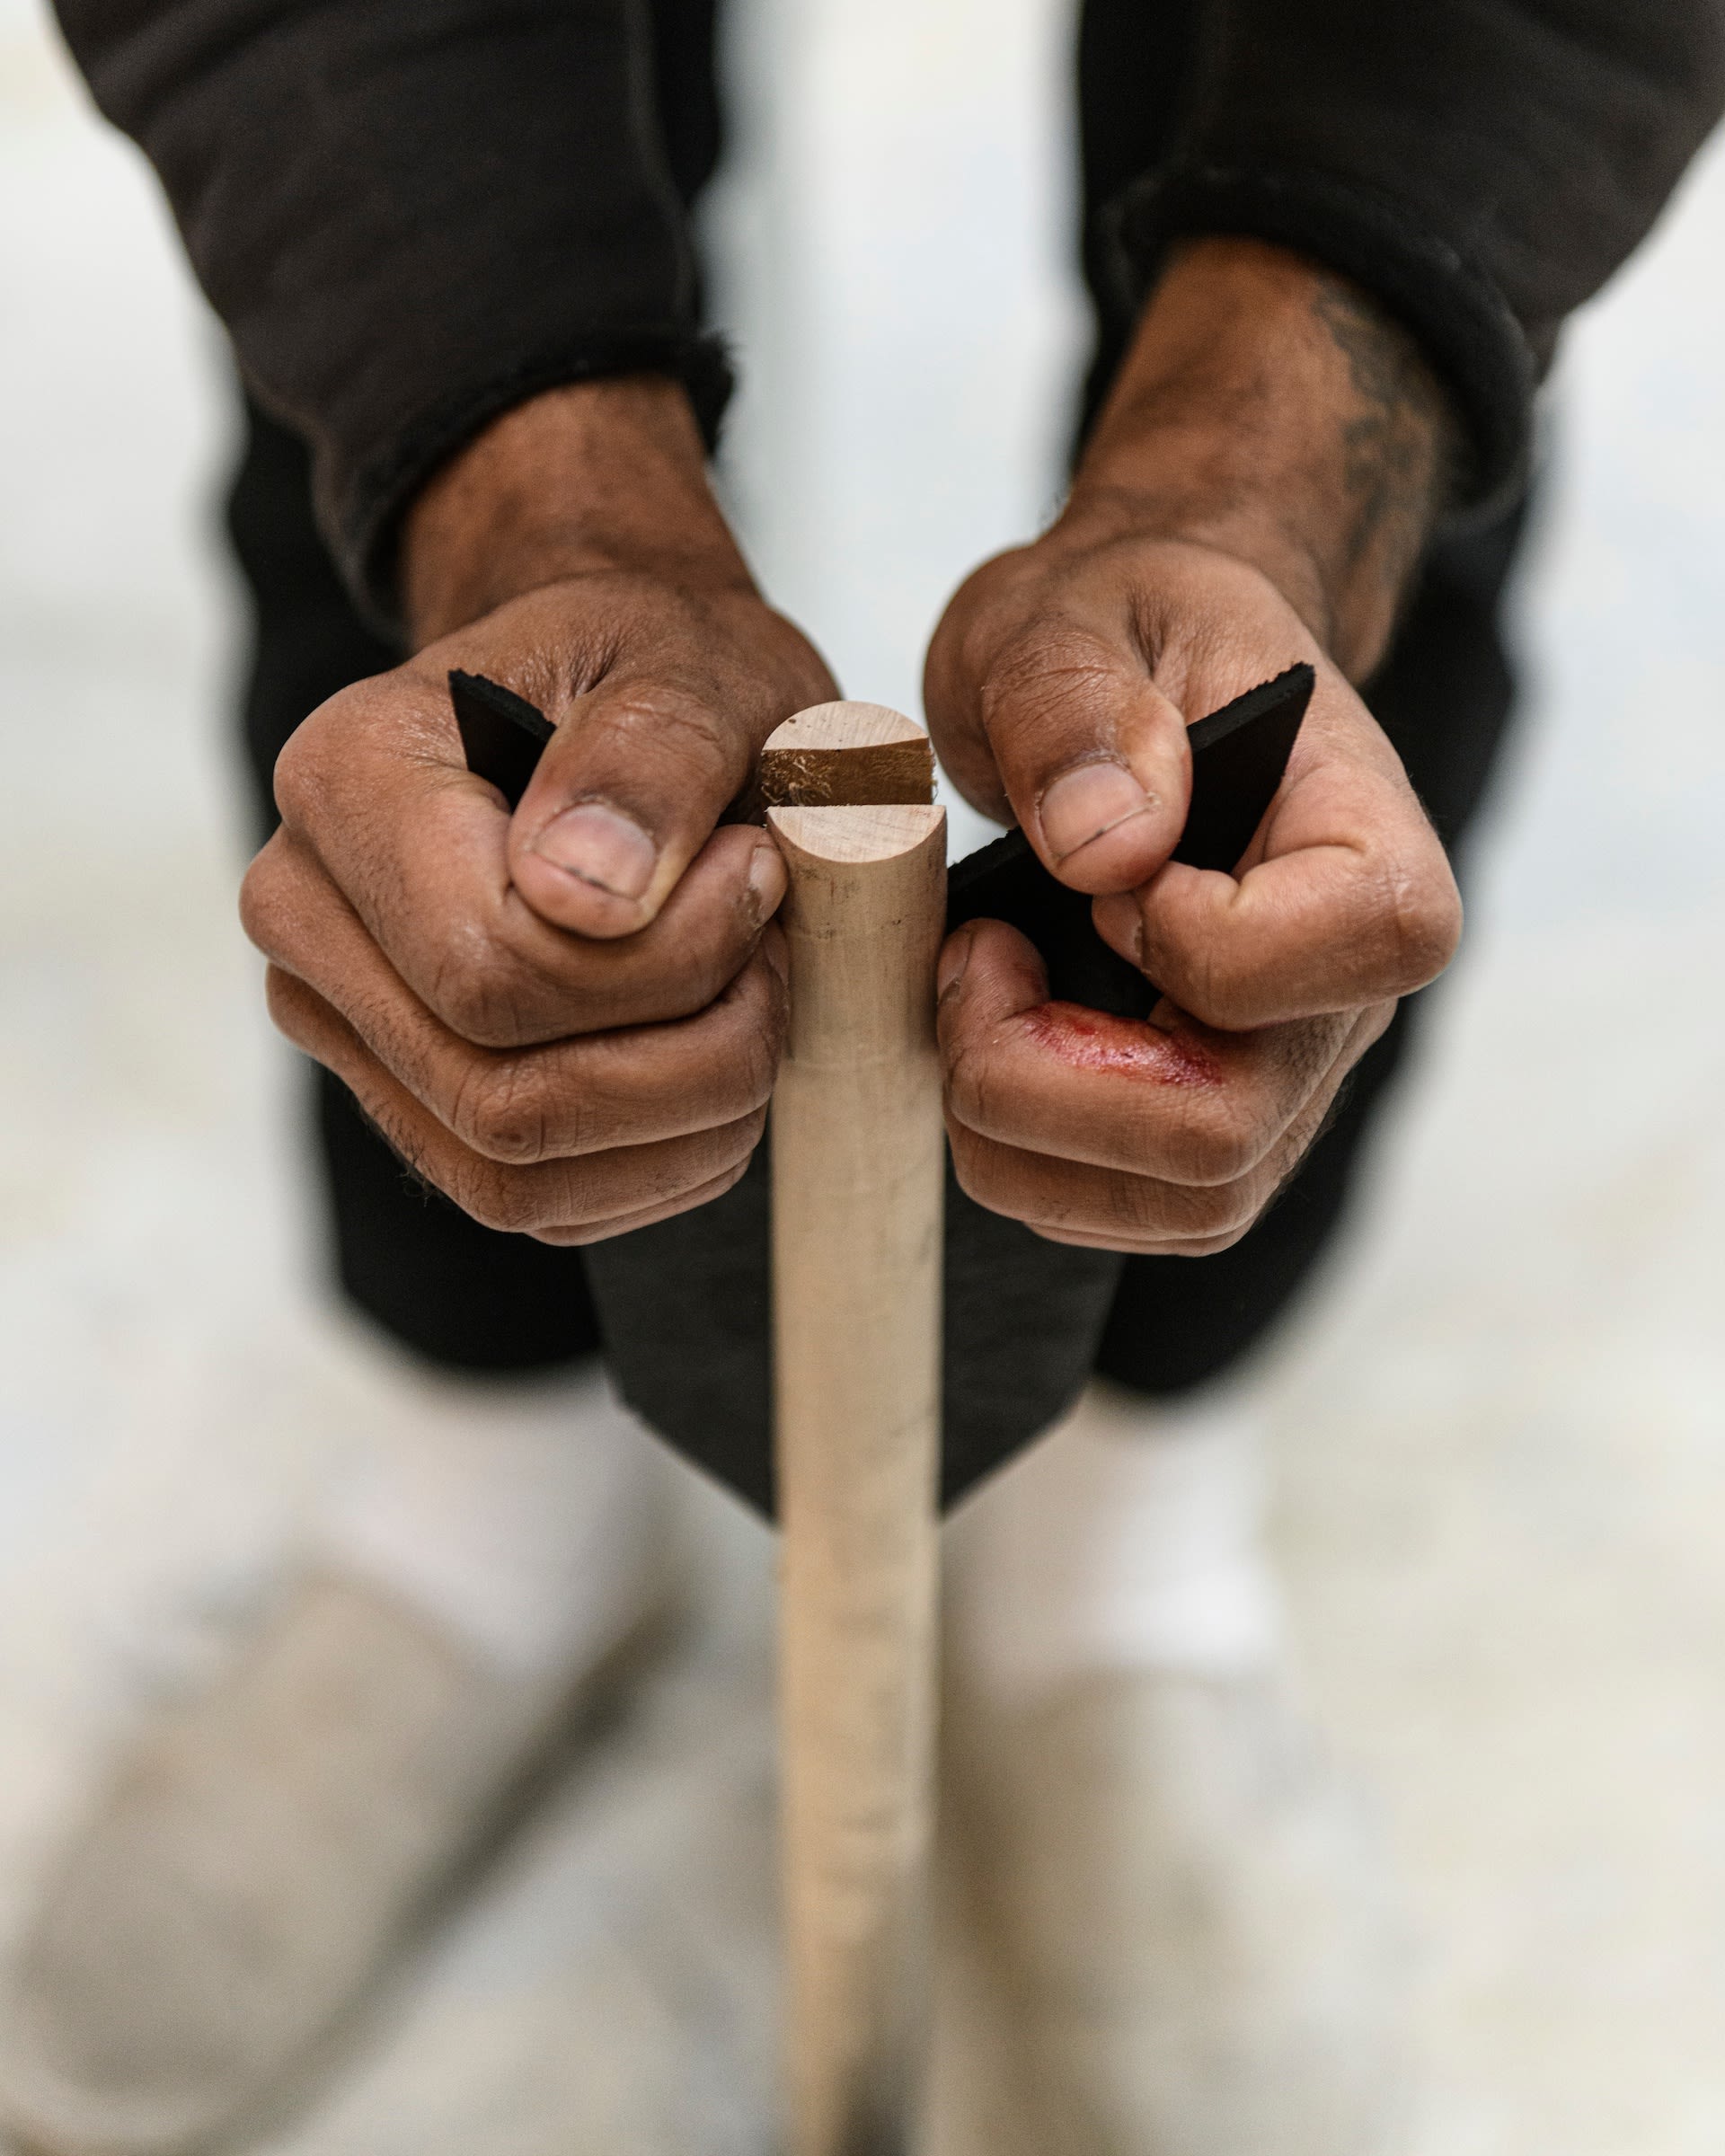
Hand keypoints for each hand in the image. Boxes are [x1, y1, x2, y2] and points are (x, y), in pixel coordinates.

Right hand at [241, 380, 835, 1242]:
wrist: (620, 702)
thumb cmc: (655, 673)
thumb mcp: (690, 662)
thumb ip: (650, 754)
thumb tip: (581, 891)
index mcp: (347, 781)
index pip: (491, 969)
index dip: (671, 961)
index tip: (761, 871)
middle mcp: (309, 915)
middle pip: (502, 1095)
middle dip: (693, 1054)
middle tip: (775, 955)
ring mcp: (349, 1025)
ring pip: (517, 1174)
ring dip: (689, 1120)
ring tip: (754, 1002)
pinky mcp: (414, 1106)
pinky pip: (536, 1204)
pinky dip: (662, 1162)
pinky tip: (717, 1067)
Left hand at [924, 240, 1462, 1252]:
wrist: (1126, 679)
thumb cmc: (1116, 636)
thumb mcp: (1065, 615)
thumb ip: (1076, 704)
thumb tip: (1108, 846)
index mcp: (1365, 837)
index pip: (1356, 943)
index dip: (1192, 940)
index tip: (1098, 873)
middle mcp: (1346, 985)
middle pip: (1230, 1131)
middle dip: (1046, 1078)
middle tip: (973, 960)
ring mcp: (1284, 1074)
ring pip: (1178, 1204)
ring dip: (1019, 1129)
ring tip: (975, 988)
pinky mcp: (1210, 1128)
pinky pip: (1126, 1213)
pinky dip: (1020, 1157)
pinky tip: (992, 1038)